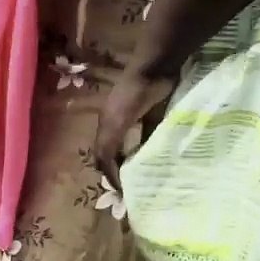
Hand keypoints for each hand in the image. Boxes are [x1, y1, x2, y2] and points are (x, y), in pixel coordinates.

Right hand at [92, 69, 175, 193]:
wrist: (157, 68)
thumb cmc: (133, 94)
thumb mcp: (116, 121)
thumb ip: (108, 145)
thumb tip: (106, 173)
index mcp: (105, 126)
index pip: (102, 157)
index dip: (109, 174)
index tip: (121, 193)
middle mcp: (118, 125)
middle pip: (114, 153)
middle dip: (118, 171)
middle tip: (131, 191)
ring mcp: (136, 120)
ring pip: (132, 147)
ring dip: (134, 163)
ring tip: (143, 181)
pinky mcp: (154, 117)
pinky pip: (149, 139)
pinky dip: (150, 151)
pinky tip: (157, 162)